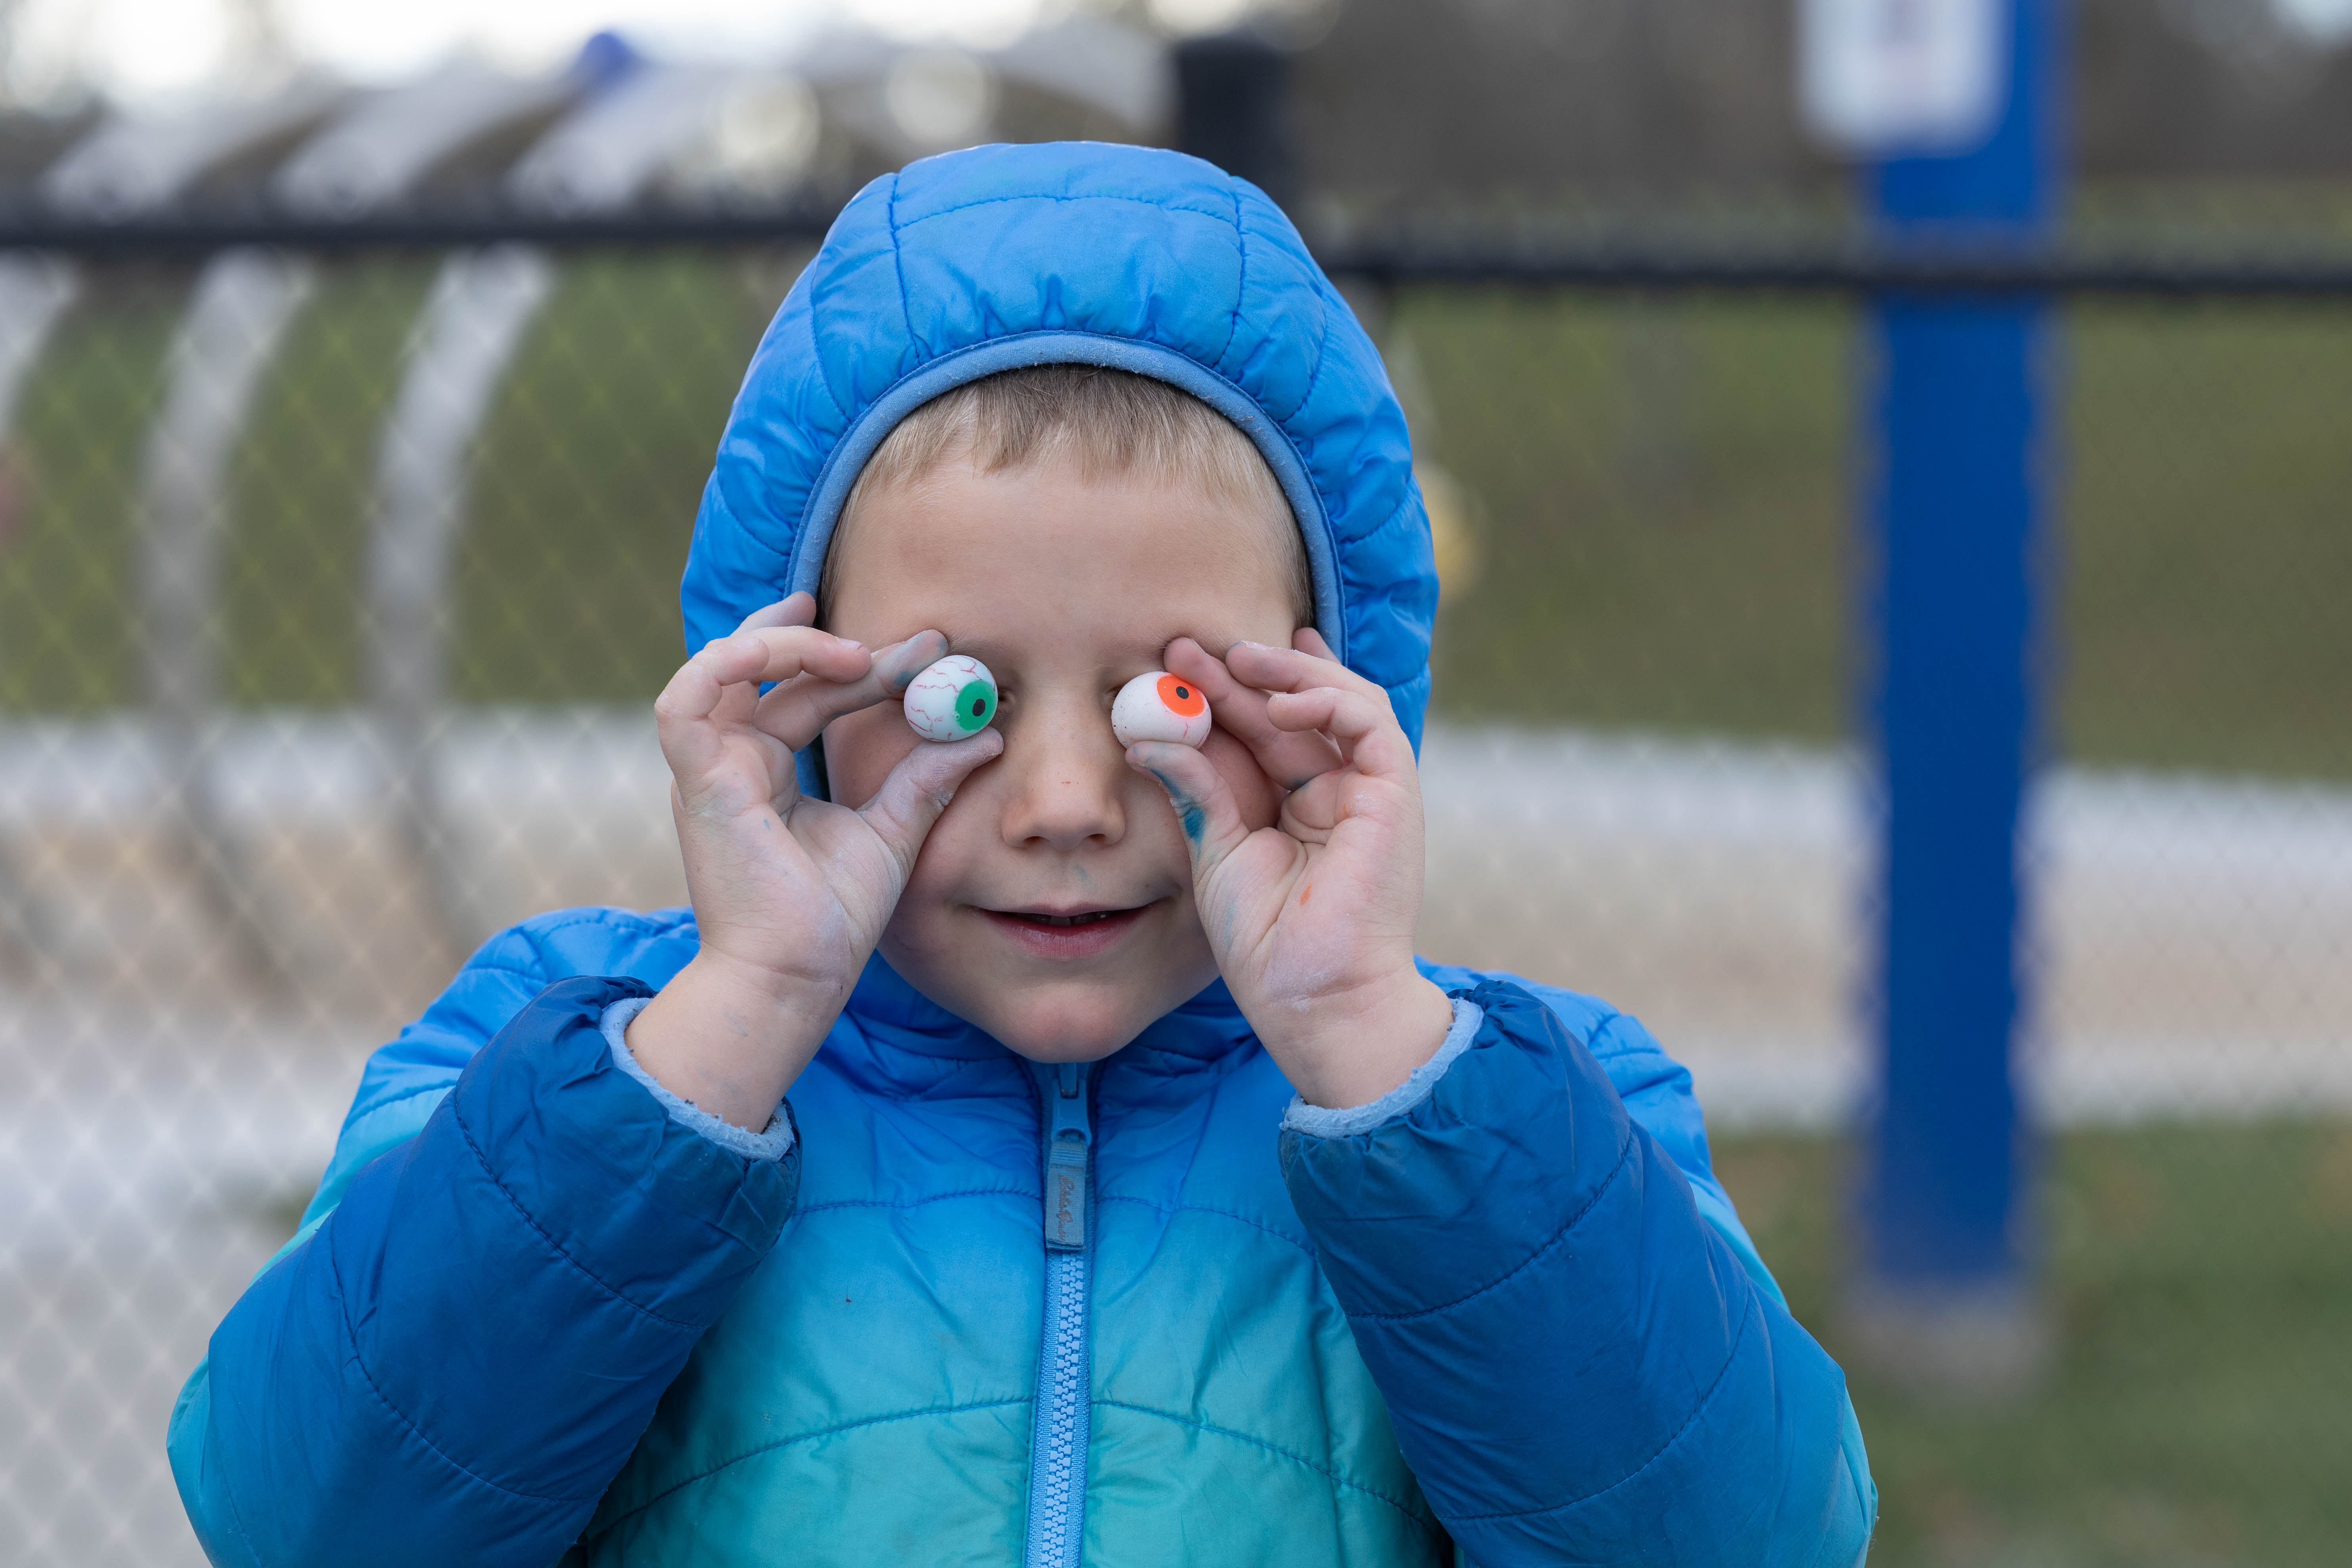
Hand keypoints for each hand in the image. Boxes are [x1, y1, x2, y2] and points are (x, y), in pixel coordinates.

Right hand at [629, 593, 1001, 1128]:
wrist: (798, 978)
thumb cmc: (833, 919)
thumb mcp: (893, 830)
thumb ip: (927, 778)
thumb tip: (985, 733)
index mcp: (770, 771)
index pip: (814, 694)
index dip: (872, 667)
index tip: (935, 653)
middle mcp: (736, 762)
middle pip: (781, 675)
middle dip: (847, 646)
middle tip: (922, 643)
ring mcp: (712, 770)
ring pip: (726, 668)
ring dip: (786, 644)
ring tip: (857, 653)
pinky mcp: (698, 783)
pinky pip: (683, 702)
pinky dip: (721, 664)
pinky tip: (782, 646)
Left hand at [1127, 630, 1451, 1109]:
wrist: (1316, 1000)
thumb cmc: (1267, 944)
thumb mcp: (1218, 850)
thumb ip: (1198, 789)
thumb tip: (1150, 736)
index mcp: (1297, 808)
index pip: (1263, 732)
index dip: (1223, 693)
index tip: (1175, 663)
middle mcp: (1336, 792)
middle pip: (1292, 710)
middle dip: (1241, 672)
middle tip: (1185, 645)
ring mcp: (1369, 791)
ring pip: (1338, 701)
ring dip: (1286, 672)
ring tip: (1231, 656)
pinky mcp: (1394, 794)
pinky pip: (1369, 723)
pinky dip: (1327, 699)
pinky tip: (1278, 699)